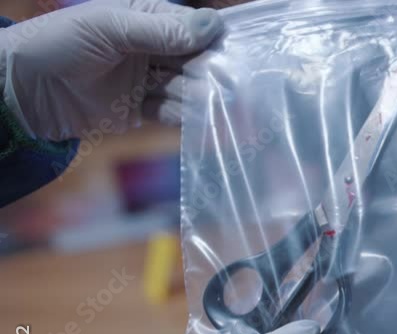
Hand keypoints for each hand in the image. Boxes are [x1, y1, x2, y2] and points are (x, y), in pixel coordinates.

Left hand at [0, 0, 223, 140]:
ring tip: (231, 111)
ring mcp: (147, 79)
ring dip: (206, 99)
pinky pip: (172, 113)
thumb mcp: (109, 27)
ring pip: (188, 88)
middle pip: (197, 61)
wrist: (21, 90)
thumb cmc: (59, 44)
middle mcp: (153, 47)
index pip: (193, 27)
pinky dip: (189, 118)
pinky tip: (206, 123)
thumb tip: (213, 25)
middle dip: (217, 74)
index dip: (218, 40)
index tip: (244, 54)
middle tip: (243, 90)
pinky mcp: (140, 110)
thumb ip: (160, 30)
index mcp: (147, 17)